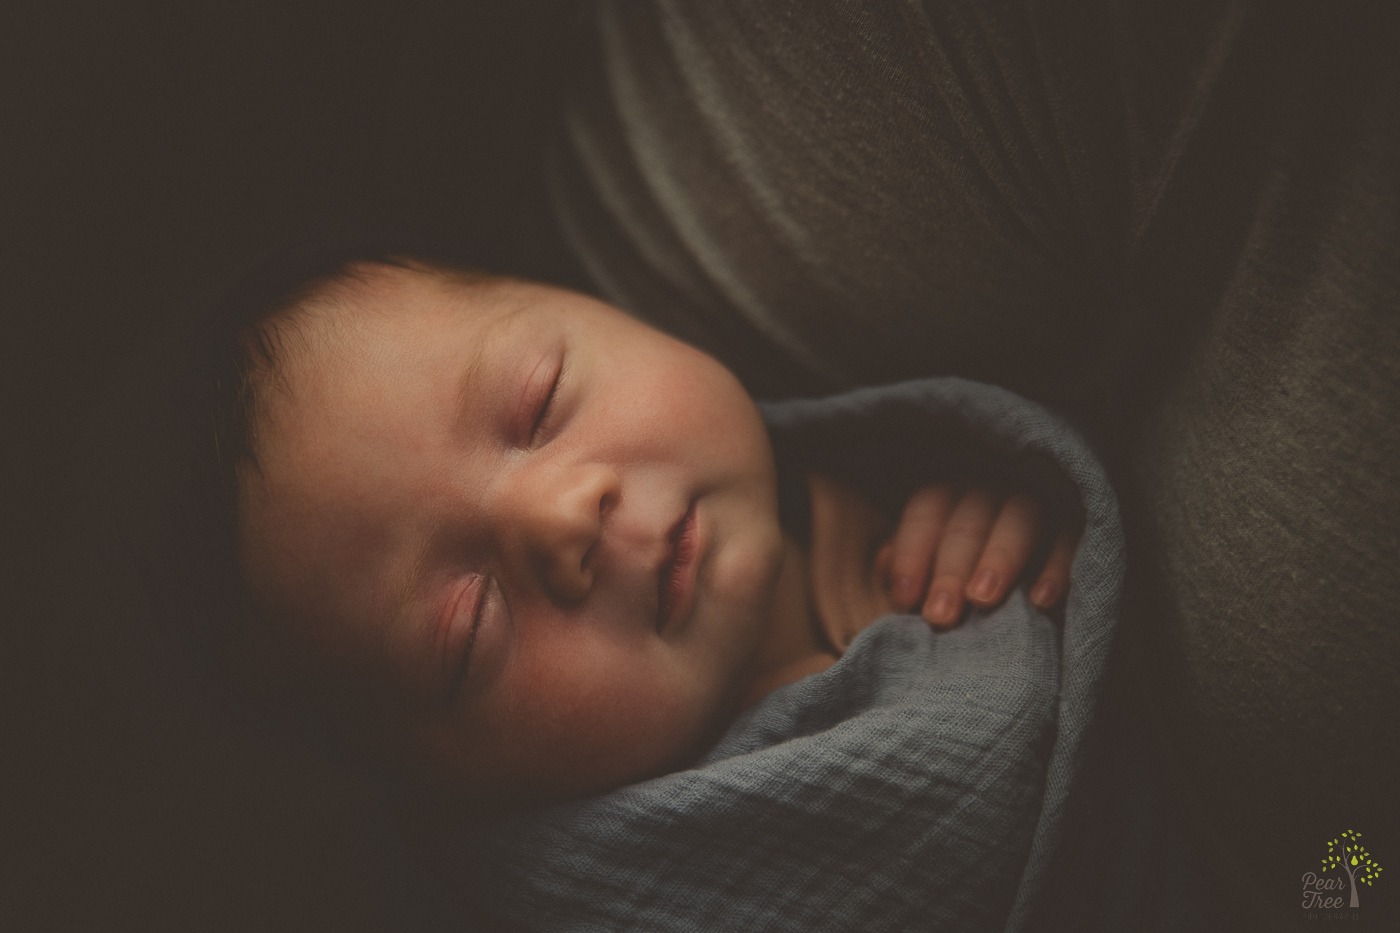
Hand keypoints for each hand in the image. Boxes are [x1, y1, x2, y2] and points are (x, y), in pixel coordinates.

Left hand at [878, 484, 1078, 628]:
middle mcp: (995, 484)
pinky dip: (1058, 566)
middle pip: (969, 519)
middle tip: (939, 617)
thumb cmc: (972, 565)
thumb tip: (883, 567)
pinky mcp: (1083, 518)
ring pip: (1019, 517)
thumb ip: (908, 561)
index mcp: (955, 489)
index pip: (928, 509)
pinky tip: (1041, 600)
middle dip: (951, 569)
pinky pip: (1073, 536)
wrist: (1043, 559)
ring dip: (999, 558)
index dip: (913, 552)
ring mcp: (1042, 495)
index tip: (905, 598)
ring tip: (983, 600)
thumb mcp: (937, 557)